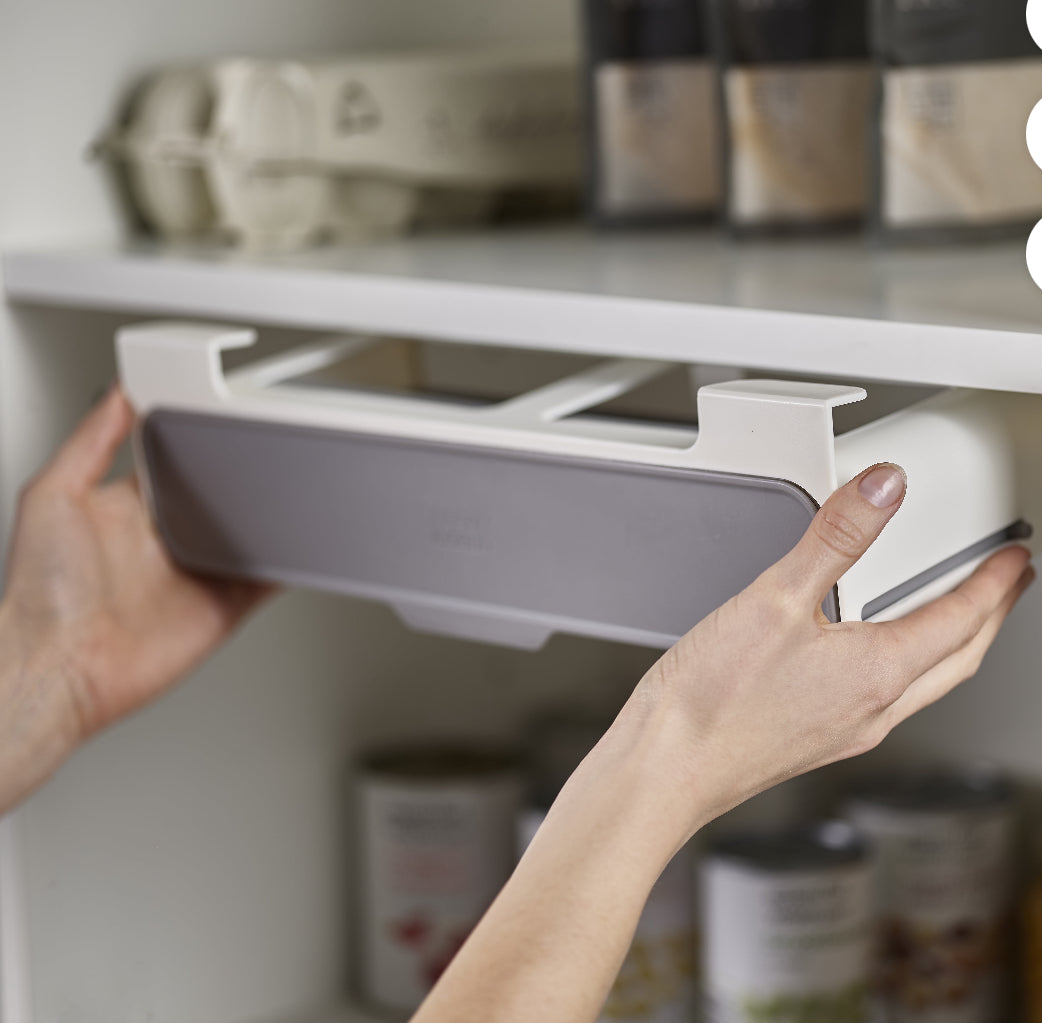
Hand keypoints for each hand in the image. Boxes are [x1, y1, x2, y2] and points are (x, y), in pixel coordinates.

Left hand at [0, 386, 272, 809]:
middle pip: (220, 497)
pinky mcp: (222, 607)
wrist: (59, 668)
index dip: (199, 441)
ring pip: (249, 536)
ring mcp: (197, 574)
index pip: (176, 463)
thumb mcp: (51, 495)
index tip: (223, 417)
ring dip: (271, 519)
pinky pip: (266, 581)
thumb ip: (90, 442)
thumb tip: (117, 394)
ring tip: (295, 491)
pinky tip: (300, 545)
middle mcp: (165, 540)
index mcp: (126, 509)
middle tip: (270, 451)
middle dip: (245, 477)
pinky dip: (288, 566)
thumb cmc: (40, 595)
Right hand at [411, 465, 1033, 1022]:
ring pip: (925, 682)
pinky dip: (903, 665)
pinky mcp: (815, 738)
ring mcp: (845, 729)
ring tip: (952, 612)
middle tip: (1006, 584)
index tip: (1016, 558)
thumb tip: (884, 489)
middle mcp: (872, 709)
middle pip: (958, 659)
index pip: (960, 620)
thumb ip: (834, 538)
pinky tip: (870, 654)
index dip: (995, 583)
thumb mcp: (773, 599)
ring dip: (952, 644)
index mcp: (876, 673)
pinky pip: (885, 697)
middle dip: (989, 617)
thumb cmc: (711, 702)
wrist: (665, 768)